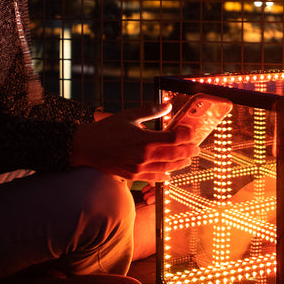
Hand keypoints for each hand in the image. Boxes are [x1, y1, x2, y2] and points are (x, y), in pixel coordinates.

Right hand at [70, 105, 197, 180]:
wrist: (86, 147)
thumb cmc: (106, 130)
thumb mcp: (129, 115)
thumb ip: (151, 110)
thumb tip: (168, 105)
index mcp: (145, 139)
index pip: (175, 138)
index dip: (187, 135)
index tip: (192, 132)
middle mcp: (145, 156)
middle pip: (176, 155)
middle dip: (190, 151)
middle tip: (197, 148)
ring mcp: (140, 168)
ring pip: (168, 168)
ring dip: (181, 164)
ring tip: (187, 160)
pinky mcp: (133, 176)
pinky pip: (154, 179)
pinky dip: (165, 176)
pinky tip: (169, 174)